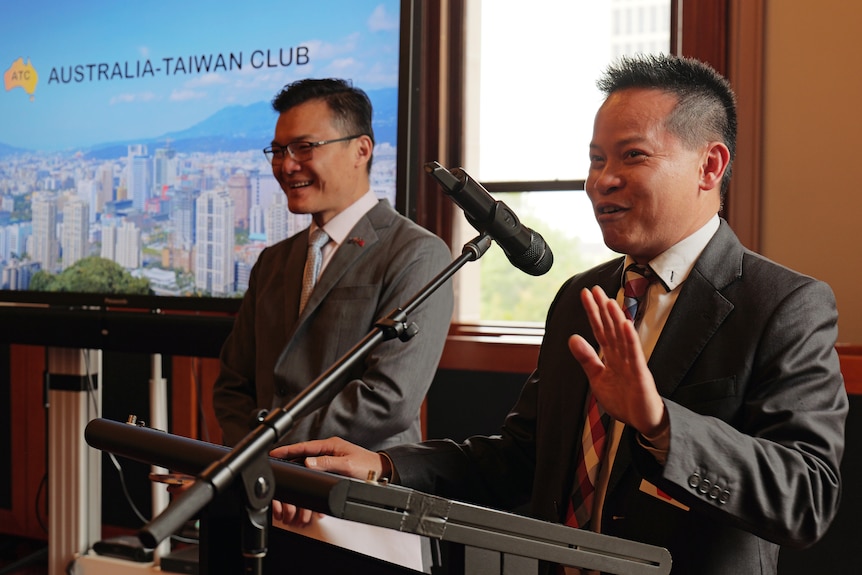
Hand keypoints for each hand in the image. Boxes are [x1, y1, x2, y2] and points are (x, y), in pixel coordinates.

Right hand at [269, 437, 384, 524]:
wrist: (383, 473)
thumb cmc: (368, 467)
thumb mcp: (347, 465)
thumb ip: (328, 463)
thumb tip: (308, 462)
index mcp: (331, 445)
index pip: (305, 447)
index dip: (288, 450)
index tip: (275, 452)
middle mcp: (329, 450)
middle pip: (303, 453)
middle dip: (288, 457)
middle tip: (273, 462)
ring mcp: (330, 457)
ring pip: (308, 461)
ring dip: (296, 466)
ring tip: (283, 470)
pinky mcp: (333, 466)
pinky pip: (315, 468)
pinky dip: (306, 472)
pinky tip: (301, 477)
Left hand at [567, 286, 666, 436]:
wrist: (642, 421)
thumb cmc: (624, 400)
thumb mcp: (597, 378)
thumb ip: (586, 358)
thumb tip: (572, 338)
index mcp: (611, 356)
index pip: (600, 330)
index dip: (592, 313)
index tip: (585, 295)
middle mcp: (622, 355)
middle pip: (610, 328)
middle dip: (602, 309)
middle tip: (594, 289)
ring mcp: (632, 363)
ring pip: (622, 337)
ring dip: (615, 319)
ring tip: (608, 301)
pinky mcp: (640, 374)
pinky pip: (635, 354)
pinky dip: (630, 339)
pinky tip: (625, 325)